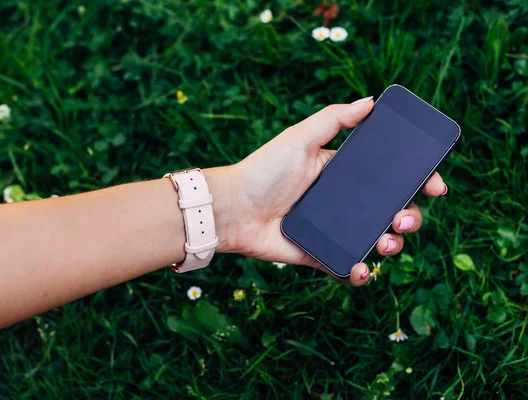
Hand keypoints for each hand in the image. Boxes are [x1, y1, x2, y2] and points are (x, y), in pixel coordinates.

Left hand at [221, 97, 447, 285]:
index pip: (390, 178)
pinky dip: (360, 273)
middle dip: (410, 217)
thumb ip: (333, 119)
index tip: (435, 185)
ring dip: (392, 245)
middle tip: (403, 218)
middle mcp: (345, 203)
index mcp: (345, 174)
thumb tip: (371, 101)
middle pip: (392, 212)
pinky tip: (361, 268)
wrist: (233, 209)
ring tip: (386, 242)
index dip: (417, 182)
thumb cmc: (263, 170)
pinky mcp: (322, 255)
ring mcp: (335, 230)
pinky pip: (348, 267)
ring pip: (377, 241)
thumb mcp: (299, 137)